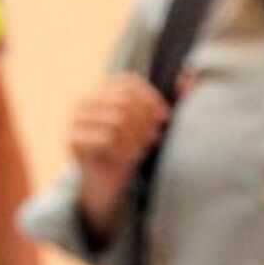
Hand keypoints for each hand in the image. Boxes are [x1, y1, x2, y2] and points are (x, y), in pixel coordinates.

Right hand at [69, 73, 167, 241]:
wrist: (106, 186)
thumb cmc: (128, 151)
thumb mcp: (147, 126)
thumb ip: (165, 103)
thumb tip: (190, 78)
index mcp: (101, 92)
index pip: (130, 83)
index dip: (151, 99)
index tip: (162, 119)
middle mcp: (85, 102)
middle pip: (125, 101)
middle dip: (144, 122)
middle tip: (152, 139)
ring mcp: (76, 120)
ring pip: (117, 120)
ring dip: (136, 139)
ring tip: (140, 151)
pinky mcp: (73, 140)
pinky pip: (106, 139)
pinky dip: (124, 151)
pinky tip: (127, 160)